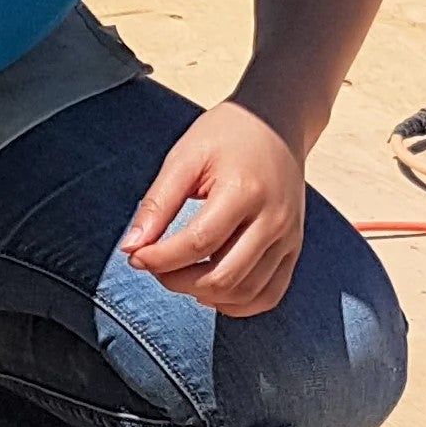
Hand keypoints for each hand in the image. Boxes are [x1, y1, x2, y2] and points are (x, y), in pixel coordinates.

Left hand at [120, 101, 307, 316]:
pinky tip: (212, 289)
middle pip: (223, 277)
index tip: (135, 256)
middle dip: (178, 282)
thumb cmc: (225, 135)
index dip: (160, 259)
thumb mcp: (185, 157)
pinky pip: (270, 295)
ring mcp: (289, 238)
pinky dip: (238, 303)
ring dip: (204, 295)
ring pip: (246, 293)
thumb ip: (158, 203)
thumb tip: (131, 248)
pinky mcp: (294, 248)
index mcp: (245, 192)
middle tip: (155, 265)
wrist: (277, 122)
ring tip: (180, 275)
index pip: (198, 243)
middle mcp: (274, 220)